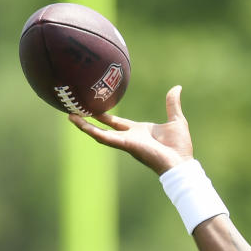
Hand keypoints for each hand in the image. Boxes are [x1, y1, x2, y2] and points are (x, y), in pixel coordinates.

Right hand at [68, 85, 193, 174]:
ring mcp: (126, 142)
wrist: (181, 162)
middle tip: (75, 111)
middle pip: (105, 127)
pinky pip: (105, 138)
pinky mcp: (125, 145)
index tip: (94, 107)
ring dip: (85, 126)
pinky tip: (80, 125)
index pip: (117, 122)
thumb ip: (172, 104)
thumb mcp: (176, 119)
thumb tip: (177, 87)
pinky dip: (92, 132)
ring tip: (70, 116)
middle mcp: (130, 137)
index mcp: (139, 131)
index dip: (105, 116)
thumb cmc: (179, 146)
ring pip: (100, 133)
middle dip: (90, 120)